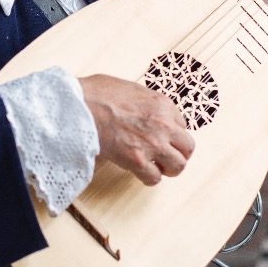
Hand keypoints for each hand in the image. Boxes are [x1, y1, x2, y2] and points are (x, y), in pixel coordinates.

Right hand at [78, 74, 194, 185]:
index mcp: (163, 104)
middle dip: (178, 153)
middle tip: (166, 156)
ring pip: (178, 166)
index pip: (182, 125)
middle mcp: (163, 124)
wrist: (79, 106)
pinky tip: (140, 171)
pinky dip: (149, 177)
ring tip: (157, 166)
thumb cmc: (97, 93)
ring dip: (168, 168)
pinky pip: (155, 178)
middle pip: (188, 147)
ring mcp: (152, 144)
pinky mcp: (137, 160)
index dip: (172, 133)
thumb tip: (147, 111)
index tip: (163, 137)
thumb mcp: (131, 88)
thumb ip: (147, 102)